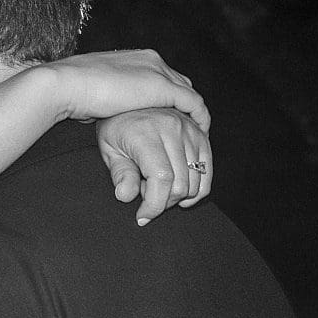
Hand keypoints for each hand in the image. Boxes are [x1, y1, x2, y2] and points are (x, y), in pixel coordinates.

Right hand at [38, 49, 210, 133]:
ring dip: (193, 113)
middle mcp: (151, 60)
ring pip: (189, 92)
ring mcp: (158, 71)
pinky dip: (199, 118)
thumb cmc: (71, 91)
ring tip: (195, 135)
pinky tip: (200, 133)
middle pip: (179, 83)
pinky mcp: (163, 87)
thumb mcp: (95, 93)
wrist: (68, 84)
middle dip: (184, 105)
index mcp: (135, 58)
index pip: (162, 76)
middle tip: (187, 129)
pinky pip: (193, 103)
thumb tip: (103, 109)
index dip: (169, 98)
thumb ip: (108, 97)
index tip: (169, 118)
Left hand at [97, 107, 212, 223]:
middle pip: (180, 185)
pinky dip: (196, 189)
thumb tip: (126, 196)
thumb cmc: (118, 127)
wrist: (132, 100)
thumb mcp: (110, 151)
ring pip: (195, 182)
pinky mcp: (201, 136)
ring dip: (177, 195)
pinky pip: (207, 172)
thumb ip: (120, 174)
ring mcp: (190, 131)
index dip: (154, 205)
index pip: (162, 179)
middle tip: (146, 195)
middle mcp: (172, 130)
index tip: (143, 216)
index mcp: (147, 134)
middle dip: (163, 202)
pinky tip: (179, 190)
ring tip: (158, 183)